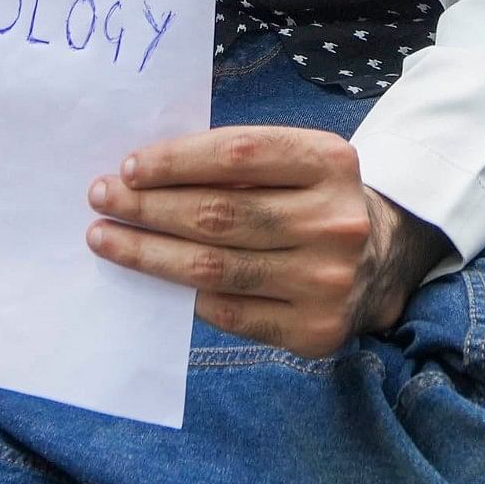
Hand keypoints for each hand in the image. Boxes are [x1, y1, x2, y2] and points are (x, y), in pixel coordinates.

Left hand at [86, 127, 453, 353]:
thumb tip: (143, 175)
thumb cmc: (313, 200)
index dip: (176, 160)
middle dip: (149, 206)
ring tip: (107, 239)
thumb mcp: (297, 163)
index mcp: (331, 162)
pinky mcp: (315, 329)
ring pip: (215, 267)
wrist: (382, 261)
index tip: (129, 167)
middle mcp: (336, 221)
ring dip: (149, 253)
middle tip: (102, 200)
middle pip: (219, 214)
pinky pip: (229, 311)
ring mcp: (327, 280)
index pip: (237, 154)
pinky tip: (156, 278)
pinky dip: (186, 294)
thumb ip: (237, 164)